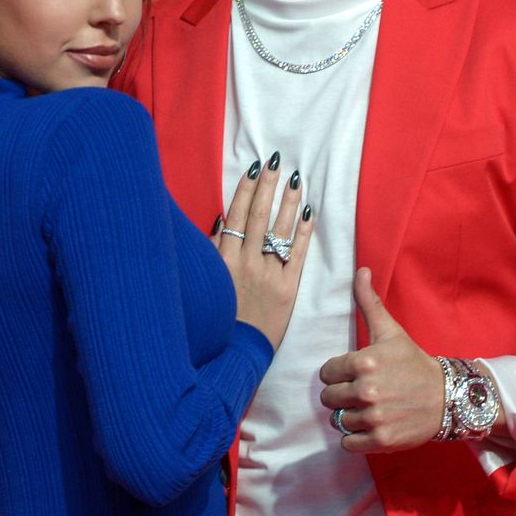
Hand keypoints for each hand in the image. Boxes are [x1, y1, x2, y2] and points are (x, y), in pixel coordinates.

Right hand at [214, 155, 313, 350]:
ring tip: (296, 180)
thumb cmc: (216, 318)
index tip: (255, 169)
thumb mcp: (205, 282)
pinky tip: (310, 213)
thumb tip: (220, 220)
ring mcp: (268, 275)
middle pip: (258, 216)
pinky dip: (304, 233)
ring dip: (288, 203)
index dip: (246, 191)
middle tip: (277, 162)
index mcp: (223, 261)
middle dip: (268, 187)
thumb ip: (211, 252)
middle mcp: (245, 263)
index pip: (236, 216)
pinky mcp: (287, 290)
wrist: (234, 353)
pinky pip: (298, 255)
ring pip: (280, 230)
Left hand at [319, 268, 445, 451]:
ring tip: (371, 409)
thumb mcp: (391, 332)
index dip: (339, 374)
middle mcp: (367, 390)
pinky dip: (356, 438)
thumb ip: (369, 303)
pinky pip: (348, 443)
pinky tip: (372, 426)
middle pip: (328, 399)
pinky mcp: (381, 439)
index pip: (326, 374)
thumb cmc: (413, 363)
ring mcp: (374, 417)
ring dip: (350, 417)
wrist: (447, 397)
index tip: (357, 374)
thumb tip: (361, 271)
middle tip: (363, 393)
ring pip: (338, 421)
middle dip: (342, 397)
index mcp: (364, 362)